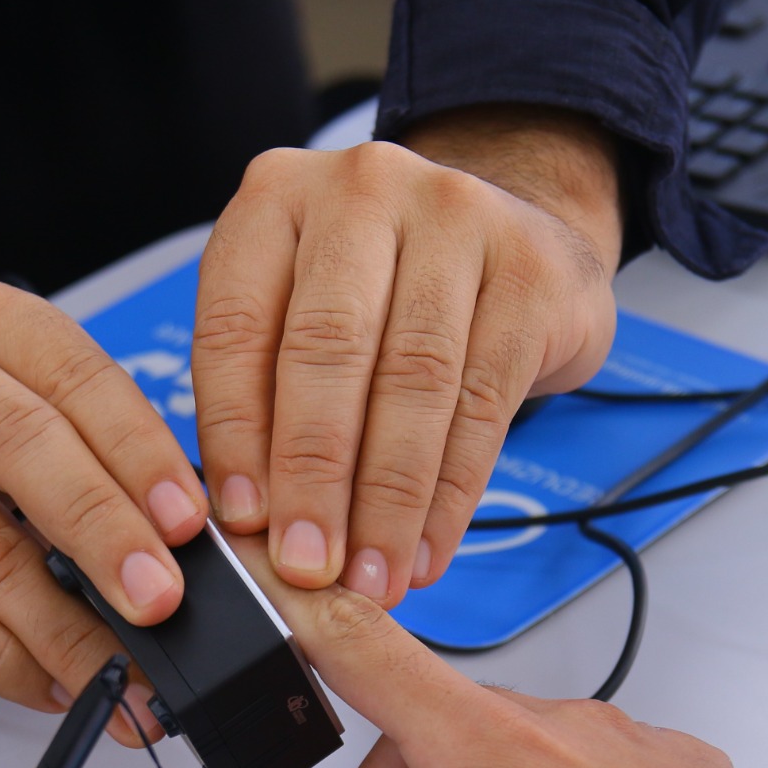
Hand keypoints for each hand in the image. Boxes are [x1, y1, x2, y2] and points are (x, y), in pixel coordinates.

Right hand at [0, 280, 207, 743]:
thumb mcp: (14, 389)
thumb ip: (93, 447)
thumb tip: (183, 550)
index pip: (77, 378)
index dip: (139, 454)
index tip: (187, 523)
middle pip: (23, 453)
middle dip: (104, 535)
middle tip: (160, 602)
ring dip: (64, 630)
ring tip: (125, 674)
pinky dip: (5, 663)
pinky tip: (54, 682)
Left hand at [193, 105, 622, 606]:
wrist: (515, 230)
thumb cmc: (380, 289)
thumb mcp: (295, 309)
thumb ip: (261, 392)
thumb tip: (246, 519)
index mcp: (273, 198)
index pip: (237, 328)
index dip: (235, 435)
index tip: (241, 521)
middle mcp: (362, 189)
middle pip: (327, 352)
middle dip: (314, 478)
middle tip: (308, 566)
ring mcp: (457, 216)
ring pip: (412, 382)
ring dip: (386, 502)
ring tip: (370, 578)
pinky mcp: (533, 270)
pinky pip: (484, 403)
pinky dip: (450, 494)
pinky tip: (426, 549)